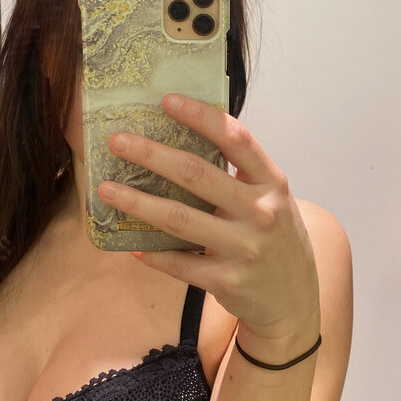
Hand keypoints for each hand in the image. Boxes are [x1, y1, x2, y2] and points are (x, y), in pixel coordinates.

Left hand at [98, 94, 320, 343]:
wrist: (295, 300)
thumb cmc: (275, 238)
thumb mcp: (271, 199)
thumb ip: (240, 174)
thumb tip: (186, 136)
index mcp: (272, 183)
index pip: (236, 139)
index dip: (201, 116)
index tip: (167, 100)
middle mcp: (261, 212)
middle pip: (196, 174)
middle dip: (151, 154)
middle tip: (118, 141)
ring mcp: (245, 248)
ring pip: (178, 219)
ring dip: (136, 202)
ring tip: (105, 189)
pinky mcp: (227, 281)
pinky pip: (179, 263)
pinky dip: (152, 253)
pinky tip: (130, 246)